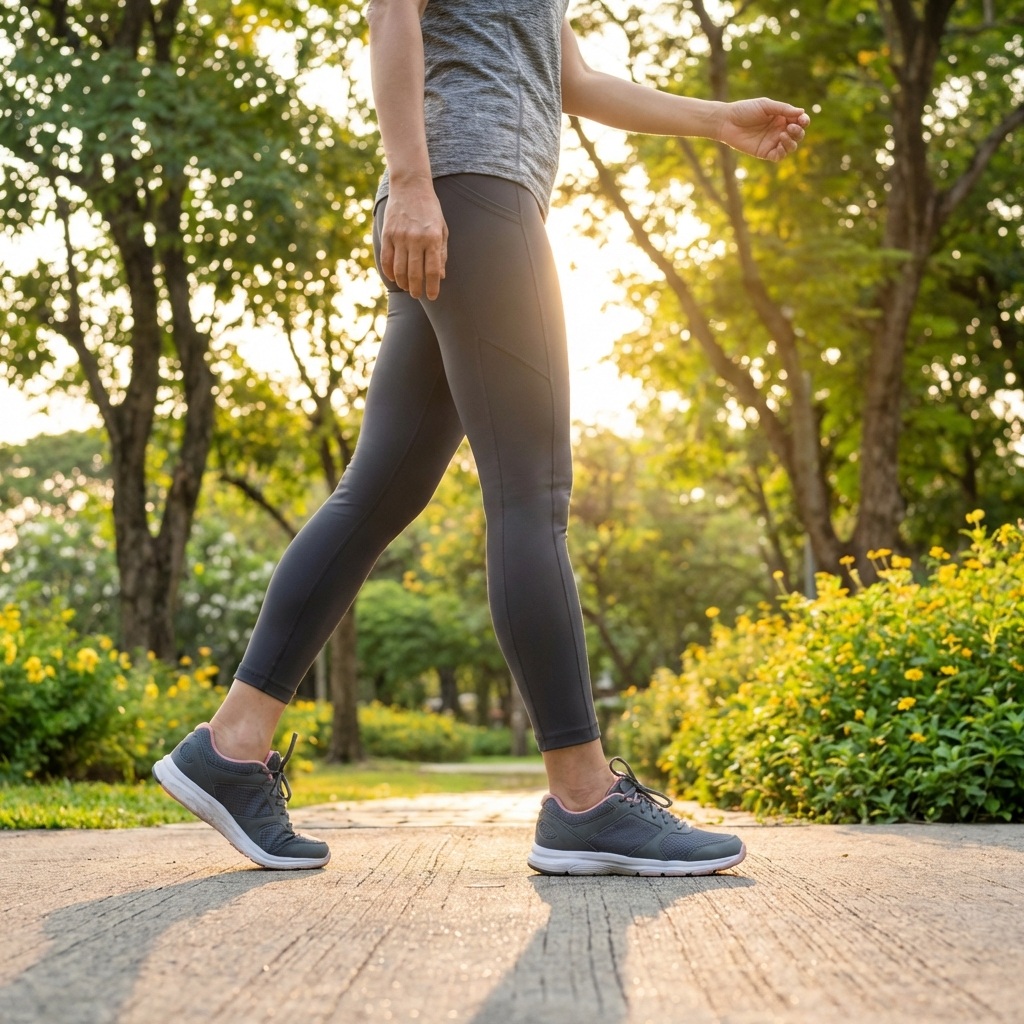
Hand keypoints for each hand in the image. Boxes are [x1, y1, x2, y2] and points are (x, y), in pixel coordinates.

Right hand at [379, 180, 447, 299]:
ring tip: (408, 288)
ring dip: (403, 283)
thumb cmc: (430, 209)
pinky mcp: (387, 234)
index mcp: (432, 238)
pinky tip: (394, 277)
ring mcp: (400, 237)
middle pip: (415, 273)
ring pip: (399, 270)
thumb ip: (441, 253)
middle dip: (417, 289)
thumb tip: (440, 276)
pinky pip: (386, 260)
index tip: (432, 297)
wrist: (410, 186)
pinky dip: (389, 272)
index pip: (432, 270)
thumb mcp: (442, 229)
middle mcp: (416, 239)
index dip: (432, 287)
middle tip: (418, 295)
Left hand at [718, 98, 809, 161]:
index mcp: (781, 117)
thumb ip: (783, 109)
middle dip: (798, 131)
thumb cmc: (745, 110)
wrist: (727, 122)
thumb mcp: (765, 105)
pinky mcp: (764, 152)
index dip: (804, 121)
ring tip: (782, 134)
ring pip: (791, 146)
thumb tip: (802, 112)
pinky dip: (783, 152)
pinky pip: (779, 156)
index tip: (802, 119)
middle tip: (790, 127)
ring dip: (792, 142)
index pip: (799, 121)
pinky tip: (780, 144)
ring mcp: (772, 142)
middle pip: (798, 134)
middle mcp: (779, 129)